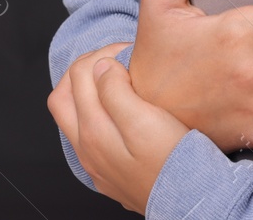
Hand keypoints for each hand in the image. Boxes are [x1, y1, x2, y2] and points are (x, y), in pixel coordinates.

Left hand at [69, 56, 190, 212]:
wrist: (189, 200)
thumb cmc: (172, 161)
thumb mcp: (145, 120)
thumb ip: (116, 92)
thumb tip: (101, 68)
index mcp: (92, 130)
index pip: (78, 75)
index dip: (102, 54)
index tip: (128, 52)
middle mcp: (86, 148)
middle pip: (63, 96)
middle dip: (83, 70)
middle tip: (114, 61)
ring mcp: (94, 162)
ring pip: (71, 117)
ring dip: (86, 91)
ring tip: (116, 81)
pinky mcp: (107, 171)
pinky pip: (86, 135)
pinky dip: (94, 112)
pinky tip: (119, 110)